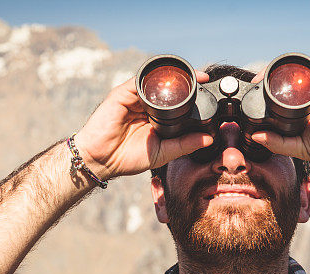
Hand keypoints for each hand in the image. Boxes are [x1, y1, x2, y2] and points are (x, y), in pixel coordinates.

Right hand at [73, 72, 213, 179]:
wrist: (101, 161)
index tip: (208, 91)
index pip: (176, 102)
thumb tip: (208, 140)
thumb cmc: (127, 158)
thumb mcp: (163, 153)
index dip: (192, 96)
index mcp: (156, 118)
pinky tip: (166, 79)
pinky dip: (152, 77)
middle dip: (185, 82)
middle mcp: (146, 105)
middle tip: (203, 80)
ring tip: (191, 77)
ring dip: (172, 77)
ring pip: (155, 81)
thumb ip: (184, 145)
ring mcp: (134, 98)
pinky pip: (139, 80)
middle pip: (167, 88)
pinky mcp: (121, 94)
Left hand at [250, 70, 309, 164]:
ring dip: (278, 76)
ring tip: (261, 81)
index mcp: (302, 109)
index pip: (279, 97)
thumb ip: (280, 143)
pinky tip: (286, 83)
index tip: (248, 99)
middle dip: (266, 83)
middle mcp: (309, 96)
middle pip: (285, 83)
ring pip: (295, 75)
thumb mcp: (301, 148)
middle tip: (250, 87)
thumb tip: (257, 137)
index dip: (264, 96)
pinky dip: (299, 77)